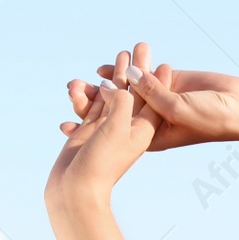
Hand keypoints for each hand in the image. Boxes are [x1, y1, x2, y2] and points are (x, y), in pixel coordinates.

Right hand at [46, 57, 164, 206]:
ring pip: (114, 97)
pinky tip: (93, 77)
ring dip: (116, 77)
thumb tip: (120, 83)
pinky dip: (93, 92)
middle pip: (136, 95)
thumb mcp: (120, 129)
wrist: (75, 193)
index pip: (156, 102)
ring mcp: (108, 131)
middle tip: (139, 46)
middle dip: (137, 70)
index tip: (163, 61)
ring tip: (118, 54)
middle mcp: (128, 131)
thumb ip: (123, 103)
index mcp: (144, 133)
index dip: (160, 81)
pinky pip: (94, 106)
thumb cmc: (101, 165)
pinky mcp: (90, 133)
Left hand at [63, 42, 238, 150]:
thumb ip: (153, 93)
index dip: (89, 130)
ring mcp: (158, 100)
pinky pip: (141, 75)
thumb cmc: (215, 118)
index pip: (113, 133)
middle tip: (70, 90)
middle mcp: (151, 120)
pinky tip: (105, 65)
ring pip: (126, 91)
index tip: (65, 125)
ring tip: (81, 78)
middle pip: (115, 111)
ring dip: (106, 84)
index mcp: (150, 136)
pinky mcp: (167, 82)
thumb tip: (127, 76)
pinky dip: (125, 70)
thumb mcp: (180, 109)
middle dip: (91, 103)